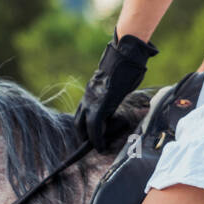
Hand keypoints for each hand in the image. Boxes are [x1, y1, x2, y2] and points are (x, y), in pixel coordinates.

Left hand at [74, 32, 159, 151]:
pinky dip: (97, 138)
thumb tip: (120, 98)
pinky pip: (94, 126)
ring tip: (100, 148)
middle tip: (93, 146)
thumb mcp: (116, 83)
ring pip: (84, 125)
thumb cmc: (125, 66)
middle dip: (83, 136)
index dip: (84, 127)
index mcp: (92, 91)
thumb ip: (113, 93)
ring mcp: (93, 100)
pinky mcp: (101, 104)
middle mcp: (88, 97)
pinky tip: (101, 146)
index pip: (82, 113)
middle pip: (78, 121)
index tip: (87, 137)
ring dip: (90, 139)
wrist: (125, 55)